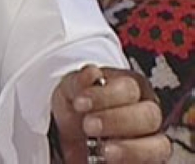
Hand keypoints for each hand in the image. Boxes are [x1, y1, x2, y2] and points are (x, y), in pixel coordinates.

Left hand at [52, 65, 170, 162]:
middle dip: (117, 121)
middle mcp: (147, 113)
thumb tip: (92, 73)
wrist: (69, 135)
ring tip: (103, 151)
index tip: (80, 103)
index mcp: (131, 87)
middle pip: (149, 116)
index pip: (130, 88)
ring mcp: (152, 140)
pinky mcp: (148, 162)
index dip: (105, 96)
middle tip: (89, 126)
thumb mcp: (71, 90)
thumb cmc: (77, 108)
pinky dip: (129, 163)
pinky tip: (108, 162)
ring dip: (131, 149)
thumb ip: (78, 82)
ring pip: (159, 145)